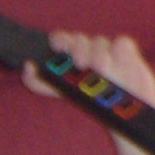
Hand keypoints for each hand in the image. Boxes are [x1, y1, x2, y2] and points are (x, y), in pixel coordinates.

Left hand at [21, 31, 154, 109]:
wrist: (127, 116)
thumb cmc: (96, 105)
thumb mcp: (63, 94)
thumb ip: (40, 83)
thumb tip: (27, 66)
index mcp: (71, 60)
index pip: (61, 38)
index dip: (60, 39)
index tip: (59, 46)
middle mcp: (89, 54)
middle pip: (80, 38)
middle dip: (78, 49)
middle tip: (80, 64)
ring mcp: (109, 52)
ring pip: (99, 40)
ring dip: (98, 54)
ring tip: (101, 70)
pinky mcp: (127, 53)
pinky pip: (122, 41)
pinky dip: (119, 49)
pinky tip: (118, 62)